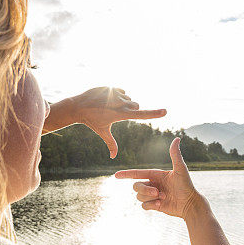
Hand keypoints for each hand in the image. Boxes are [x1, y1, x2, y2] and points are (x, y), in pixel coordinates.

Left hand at [44, 87, 165, 158]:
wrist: (78, 106)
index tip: (165, 111)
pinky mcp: (112, 87)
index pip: (141, 115)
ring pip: (129, 98)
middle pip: (136, 105)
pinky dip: (118, 95)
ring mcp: (116, 93)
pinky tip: (107, 99)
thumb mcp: (102, 132)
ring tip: (110, 106)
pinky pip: (122, 91)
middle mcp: (120, 103)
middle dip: (132, 109)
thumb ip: (111, 144)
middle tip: (117, 113)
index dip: (154, 114)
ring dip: (124, 102)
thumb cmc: (91, 121)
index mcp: (120, 114)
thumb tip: (113, 157)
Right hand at [114, 137, 202, 218]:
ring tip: (163, 199)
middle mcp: (152, 184)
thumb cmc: (187, 186)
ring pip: (139, 196)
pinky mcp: (154, 205)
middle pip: (136, 186)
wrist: (190, 204)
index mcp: (156, 175)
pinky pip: (143, 206)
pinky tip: (160, 205)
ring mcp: (153, 195)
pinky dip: (150, 205)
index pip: (137, 173)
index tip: (116, 175)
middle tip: (157, 192)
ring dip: (150, 198)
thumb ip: (175, 155)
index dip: (126, 174)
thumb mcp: (180, 170)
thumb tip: (177, 138)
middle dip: (145, 190)